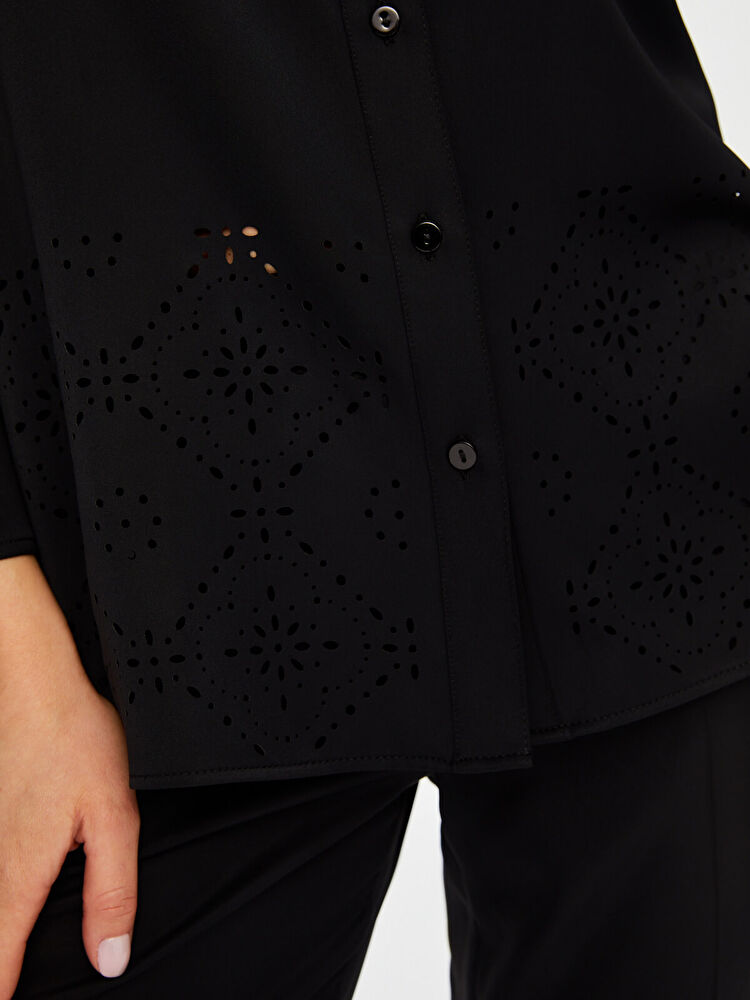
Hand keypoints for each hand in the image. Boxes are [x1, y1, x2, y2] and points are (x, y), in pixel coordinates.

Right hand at [0, 554, 139, 996]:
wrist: (34, 683)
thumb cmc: (74, 741)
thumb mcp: (114, 816)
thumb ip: (113, 891)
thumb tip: (110, 958)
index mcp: (18, 880)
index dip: (8, 997)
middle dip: (0, 967)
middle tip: (16, 979)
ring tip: (13, 952)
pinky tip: (9, 897)